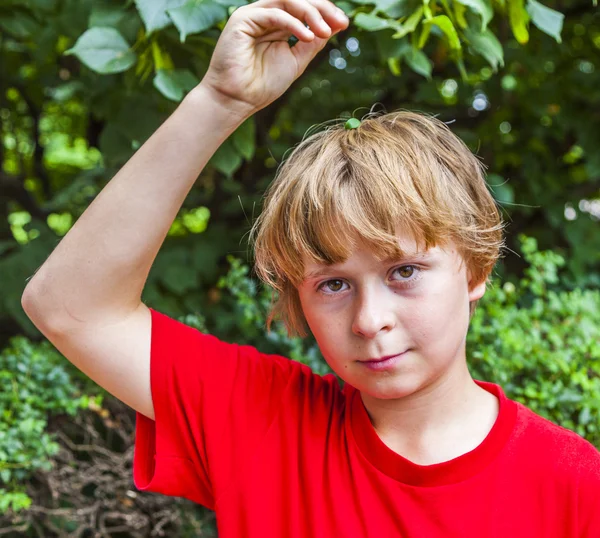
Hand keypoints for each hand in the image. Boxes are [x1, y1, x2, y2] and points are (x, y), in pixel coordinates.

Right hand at [200, 0, 348, 116]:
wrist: (237, 101)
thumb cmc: (262, 85)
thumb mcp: (296, 61)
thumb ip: (313, 42)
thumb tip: (334, 25)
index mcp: (277, 25)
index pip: (304, 9)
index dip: (325, 13)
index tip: (344, 24)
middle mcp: (265, 16)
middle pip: (298, 0)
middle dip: (322, 9)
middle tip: (340, 22)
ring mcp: (253, 15)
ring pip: (287, 1)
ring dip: (310, 14)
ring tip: (325, 31)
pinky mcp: (243, 20)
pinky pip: (274, 14)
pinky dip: (293, 23)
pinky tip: (308, 36)